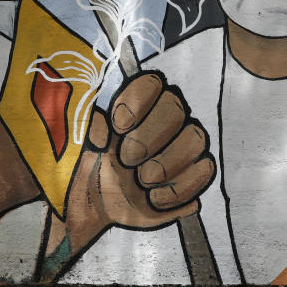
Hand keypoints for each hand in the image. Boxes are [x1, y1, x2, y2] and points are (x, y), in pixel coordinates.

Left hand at [49, 73, 215, 258]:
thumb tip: (101, 120)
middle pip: (175, 108)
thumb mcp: (83, 144)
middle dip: (148, 137)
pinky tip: (154, 198)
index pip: (152, 83)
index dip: (136, 103)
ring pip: (195, 138)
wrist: (98, 203)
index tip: (117, 127)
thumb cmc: (93, 166)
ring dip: (165, 164)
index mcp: (139, 103)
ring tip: (141, 181)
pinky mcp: (197, 172)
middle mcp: (167, 117)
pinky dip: (178, 189)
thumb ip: (91, 127)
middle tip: (126, 160)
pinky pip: (204, 171)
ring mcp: (186, 144)